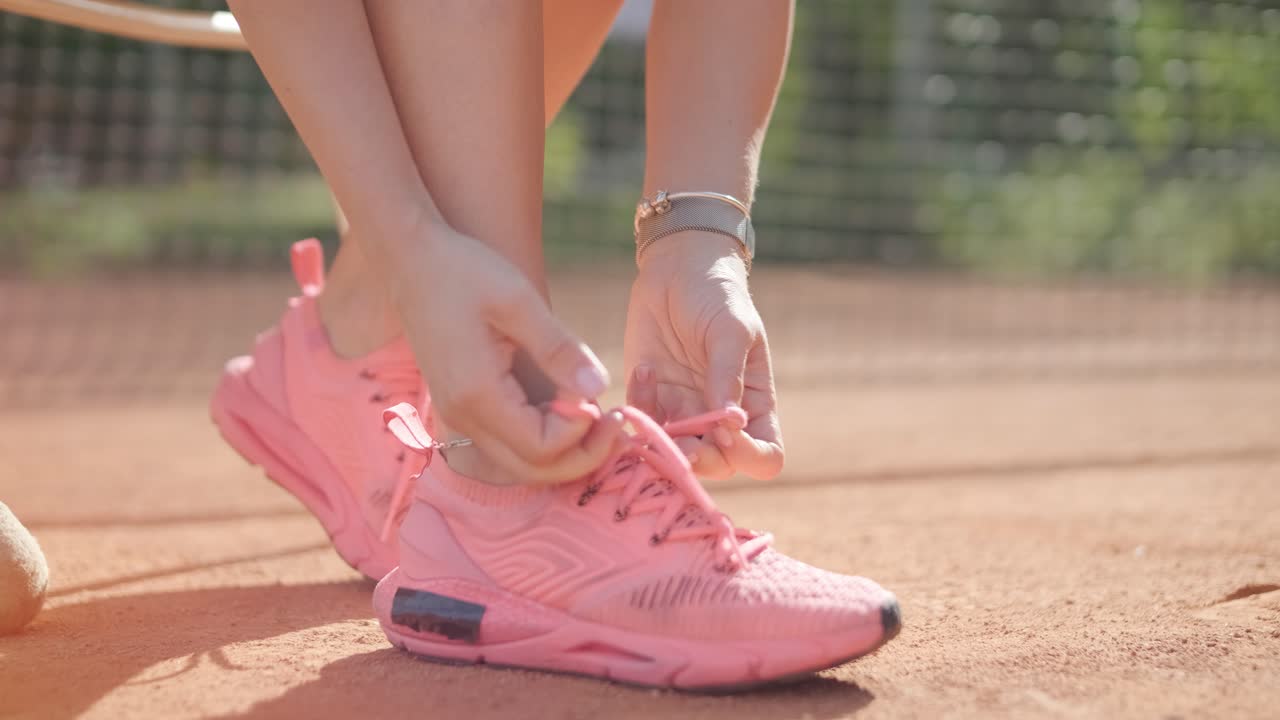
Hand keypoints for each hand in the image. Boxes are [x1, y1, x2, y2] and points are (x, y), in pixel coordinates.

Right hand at [390, 218, 623, 483]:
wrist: (410, 260)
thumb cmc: (463, 270)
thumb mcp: (518, 300)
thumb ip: (558, 348)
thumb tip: (599, 389)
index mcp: (476, 394)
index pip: (540, 447)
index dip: (581, 433)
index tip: (604, 402)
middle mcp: (462, 416)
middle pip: (531, 470)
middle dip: (582, 456)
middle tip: (618, 423)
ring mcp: (458, 416)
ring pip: (519, 464)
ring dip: (564, 452)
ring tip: (599, 418)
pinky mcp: (461, 407)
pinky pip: (507, 445)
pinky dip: (543, 440)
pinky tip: (568, 411)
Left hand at [623, 232, 783, 479]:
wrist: (677, 270)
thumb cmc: (717, 296)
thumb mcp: (731, 330)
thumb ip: (729, 376)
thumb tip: (730, 424)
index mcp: (754, 405)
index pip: (764, 457)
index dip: (749, 456)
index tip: (728, 431)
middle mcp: (720, 419)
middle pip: (717, 466)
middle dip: (698, 460)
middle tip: (678, 442)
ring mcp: (683, 412)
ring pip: (673, 455)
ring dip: (661, 442)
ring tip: (653, 403)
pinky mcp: (649, 400)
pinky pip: (641, 425)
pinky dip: (638, 409)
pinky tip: (643, 371)